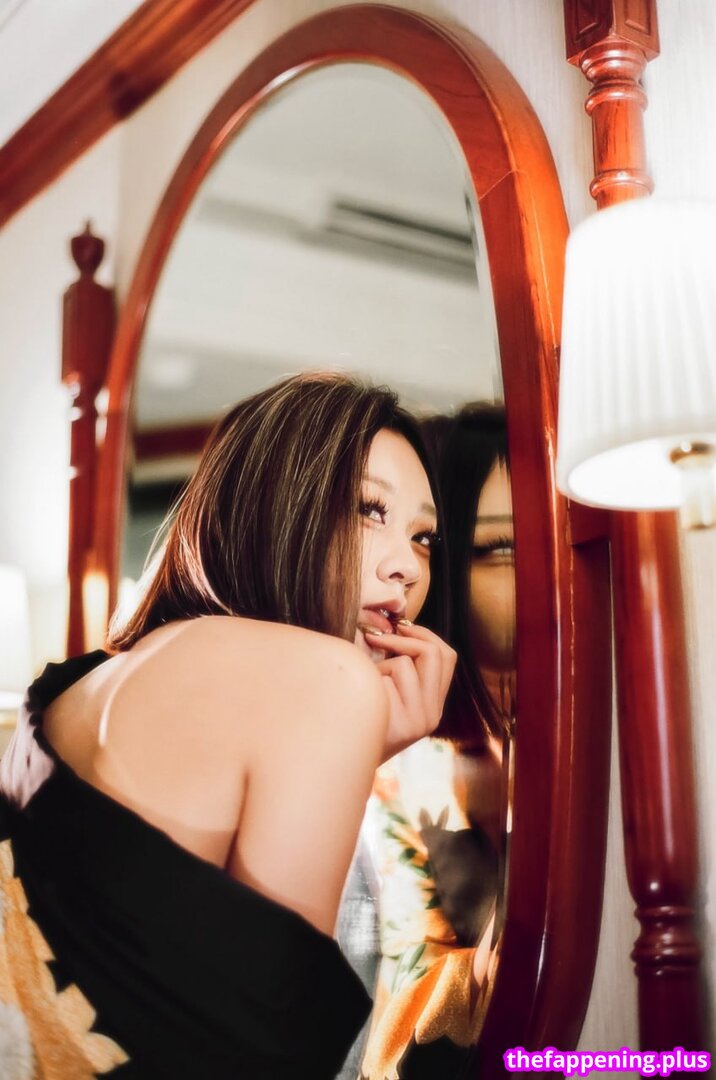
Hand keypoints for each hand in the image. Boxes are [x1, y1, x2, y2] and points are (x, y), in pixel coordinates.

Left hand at [363, 622, 456, 760]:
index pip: (448, 656)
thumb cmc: (362, 718)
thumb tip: (395, 626)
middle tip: (375, 638)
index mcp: (435, 704)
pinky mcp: (401, 726)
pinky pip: (383, 682)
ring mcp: (419, 721)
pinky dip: (367, 683)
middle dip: (403, 639)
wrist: (345, 762)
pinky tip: (360, 704)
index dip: (425, 634)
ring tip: (368, 689)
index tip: (400, 627)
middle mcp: (433, 714)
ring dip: (380, 667)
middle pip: (432, 654)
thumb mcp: (390, 692)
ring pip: (403, 664)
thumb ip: (403, 667)